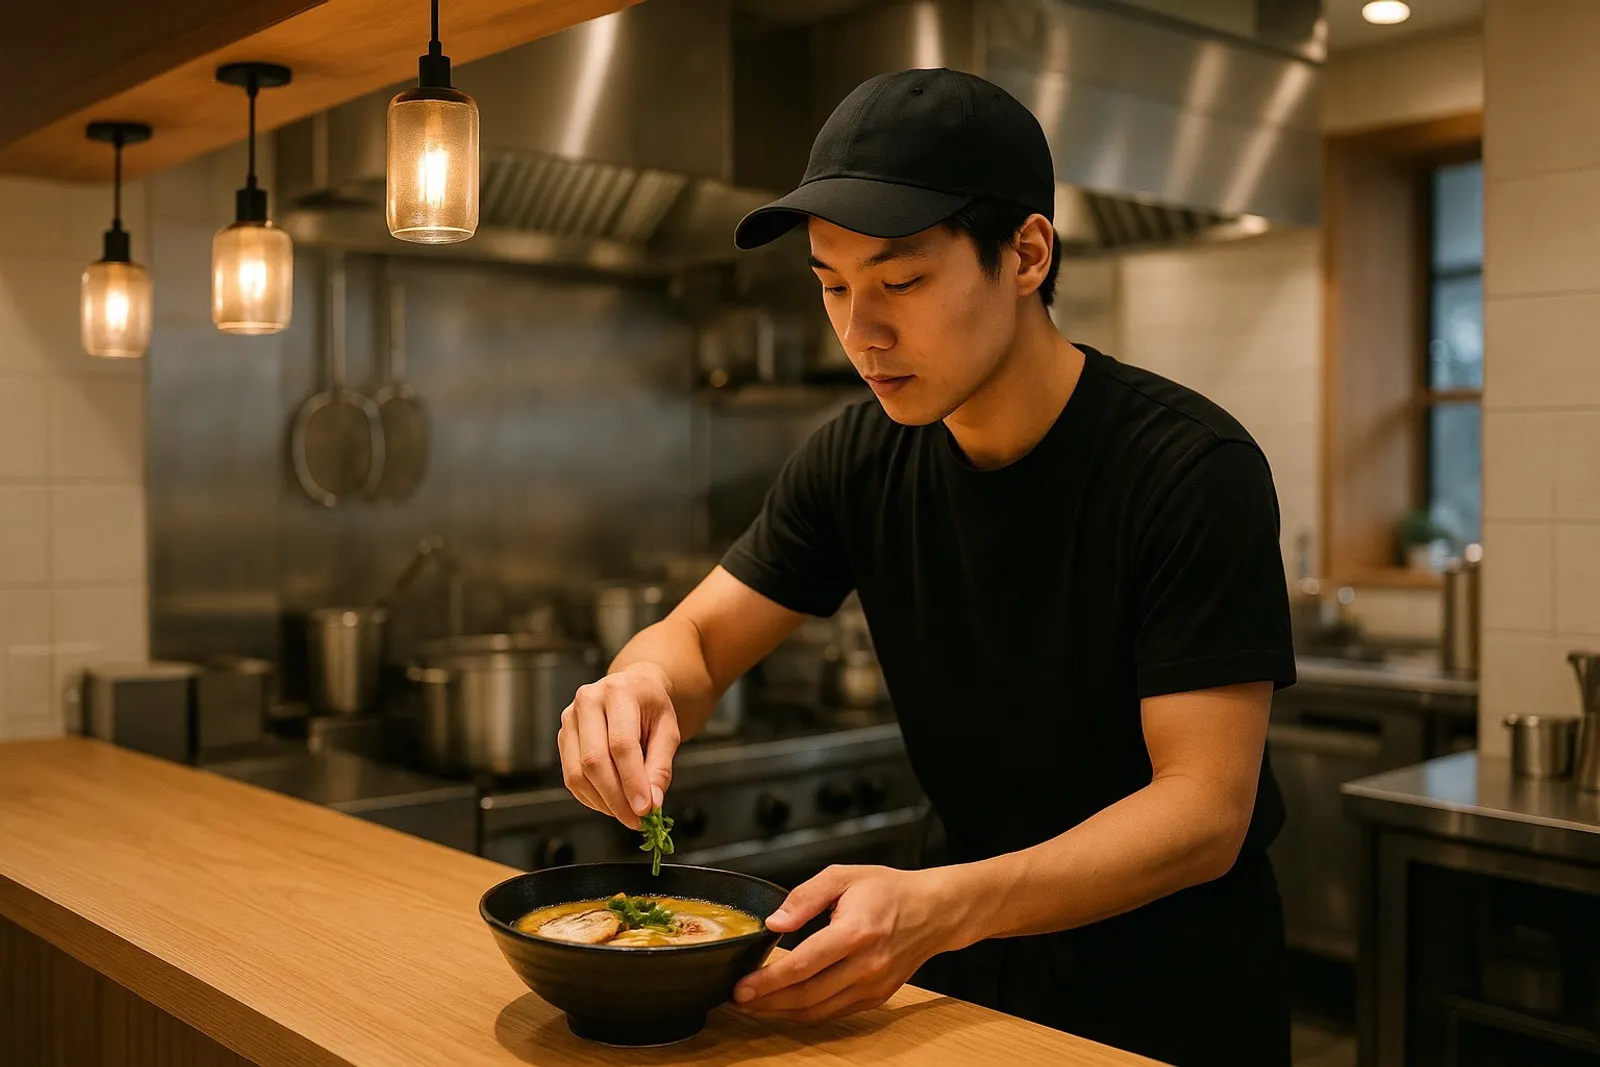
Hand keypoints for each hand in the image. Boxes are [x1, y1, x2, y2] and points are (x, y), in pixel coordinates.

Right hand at [557, 662, 680, 830]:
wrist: (633, 687)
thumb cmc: (652, 706)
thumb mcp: (668, 730)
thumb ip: (660, 766)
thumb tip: (651, 803)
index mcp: (619, 692)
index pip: (621, 744)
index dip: (632, 781)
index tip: (645, 809)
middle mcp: (588, 701)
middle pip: (594, 761)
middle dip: (616, 797)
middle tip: (636, 820)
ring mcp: (569, 719)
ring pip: (577, 773)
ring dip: (602, 802)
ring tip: (626, 814)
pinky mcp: (563, 737)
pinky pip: (570, 777)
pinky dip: (591, 798)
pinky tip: (610, 803)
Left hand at [732, 865, 962, 1021]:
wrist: (935, 911)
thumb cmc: (889, 890)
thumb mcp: (843, 876)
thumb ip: (804, 897)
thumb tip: (774, 923)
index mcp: (856, 931)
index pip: (804, 964)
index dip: (768, 980)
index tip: (741, 986)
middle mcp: (866, 965)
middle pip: (807, 996)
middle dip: (767, 1002)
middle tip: (737, 1000)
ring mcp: (873, 986)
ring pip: (819, 1011)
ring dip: (782, 1013)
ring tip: (754, 1006)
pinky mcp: (877, 997)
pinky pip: (835, 1013)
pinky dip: (806, 1013)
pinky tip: (785, 1004)